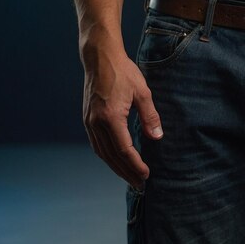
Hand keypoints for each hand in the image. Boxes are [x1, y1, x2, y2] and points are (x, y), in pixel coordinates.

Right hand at [82, 47, 162, 189]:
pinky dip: (107, 156)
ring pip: (102, 153)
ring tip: (129, 177)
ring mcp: (89, 121)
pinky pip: (97, 144)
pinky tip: (117, 161)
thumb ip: (150, 116)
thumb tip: (157, 137)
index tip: (146, 175)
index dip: (135, 165)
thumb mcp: (142, 92)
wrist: (100, 58)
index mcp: (111, 117)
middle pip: (112, 156)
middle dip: (126, 172)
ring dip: (116, 167)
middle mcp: (96, 123)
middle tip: (140, 185)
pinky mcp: (88, 118)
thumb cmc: (123, 72)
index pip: (124, 150)